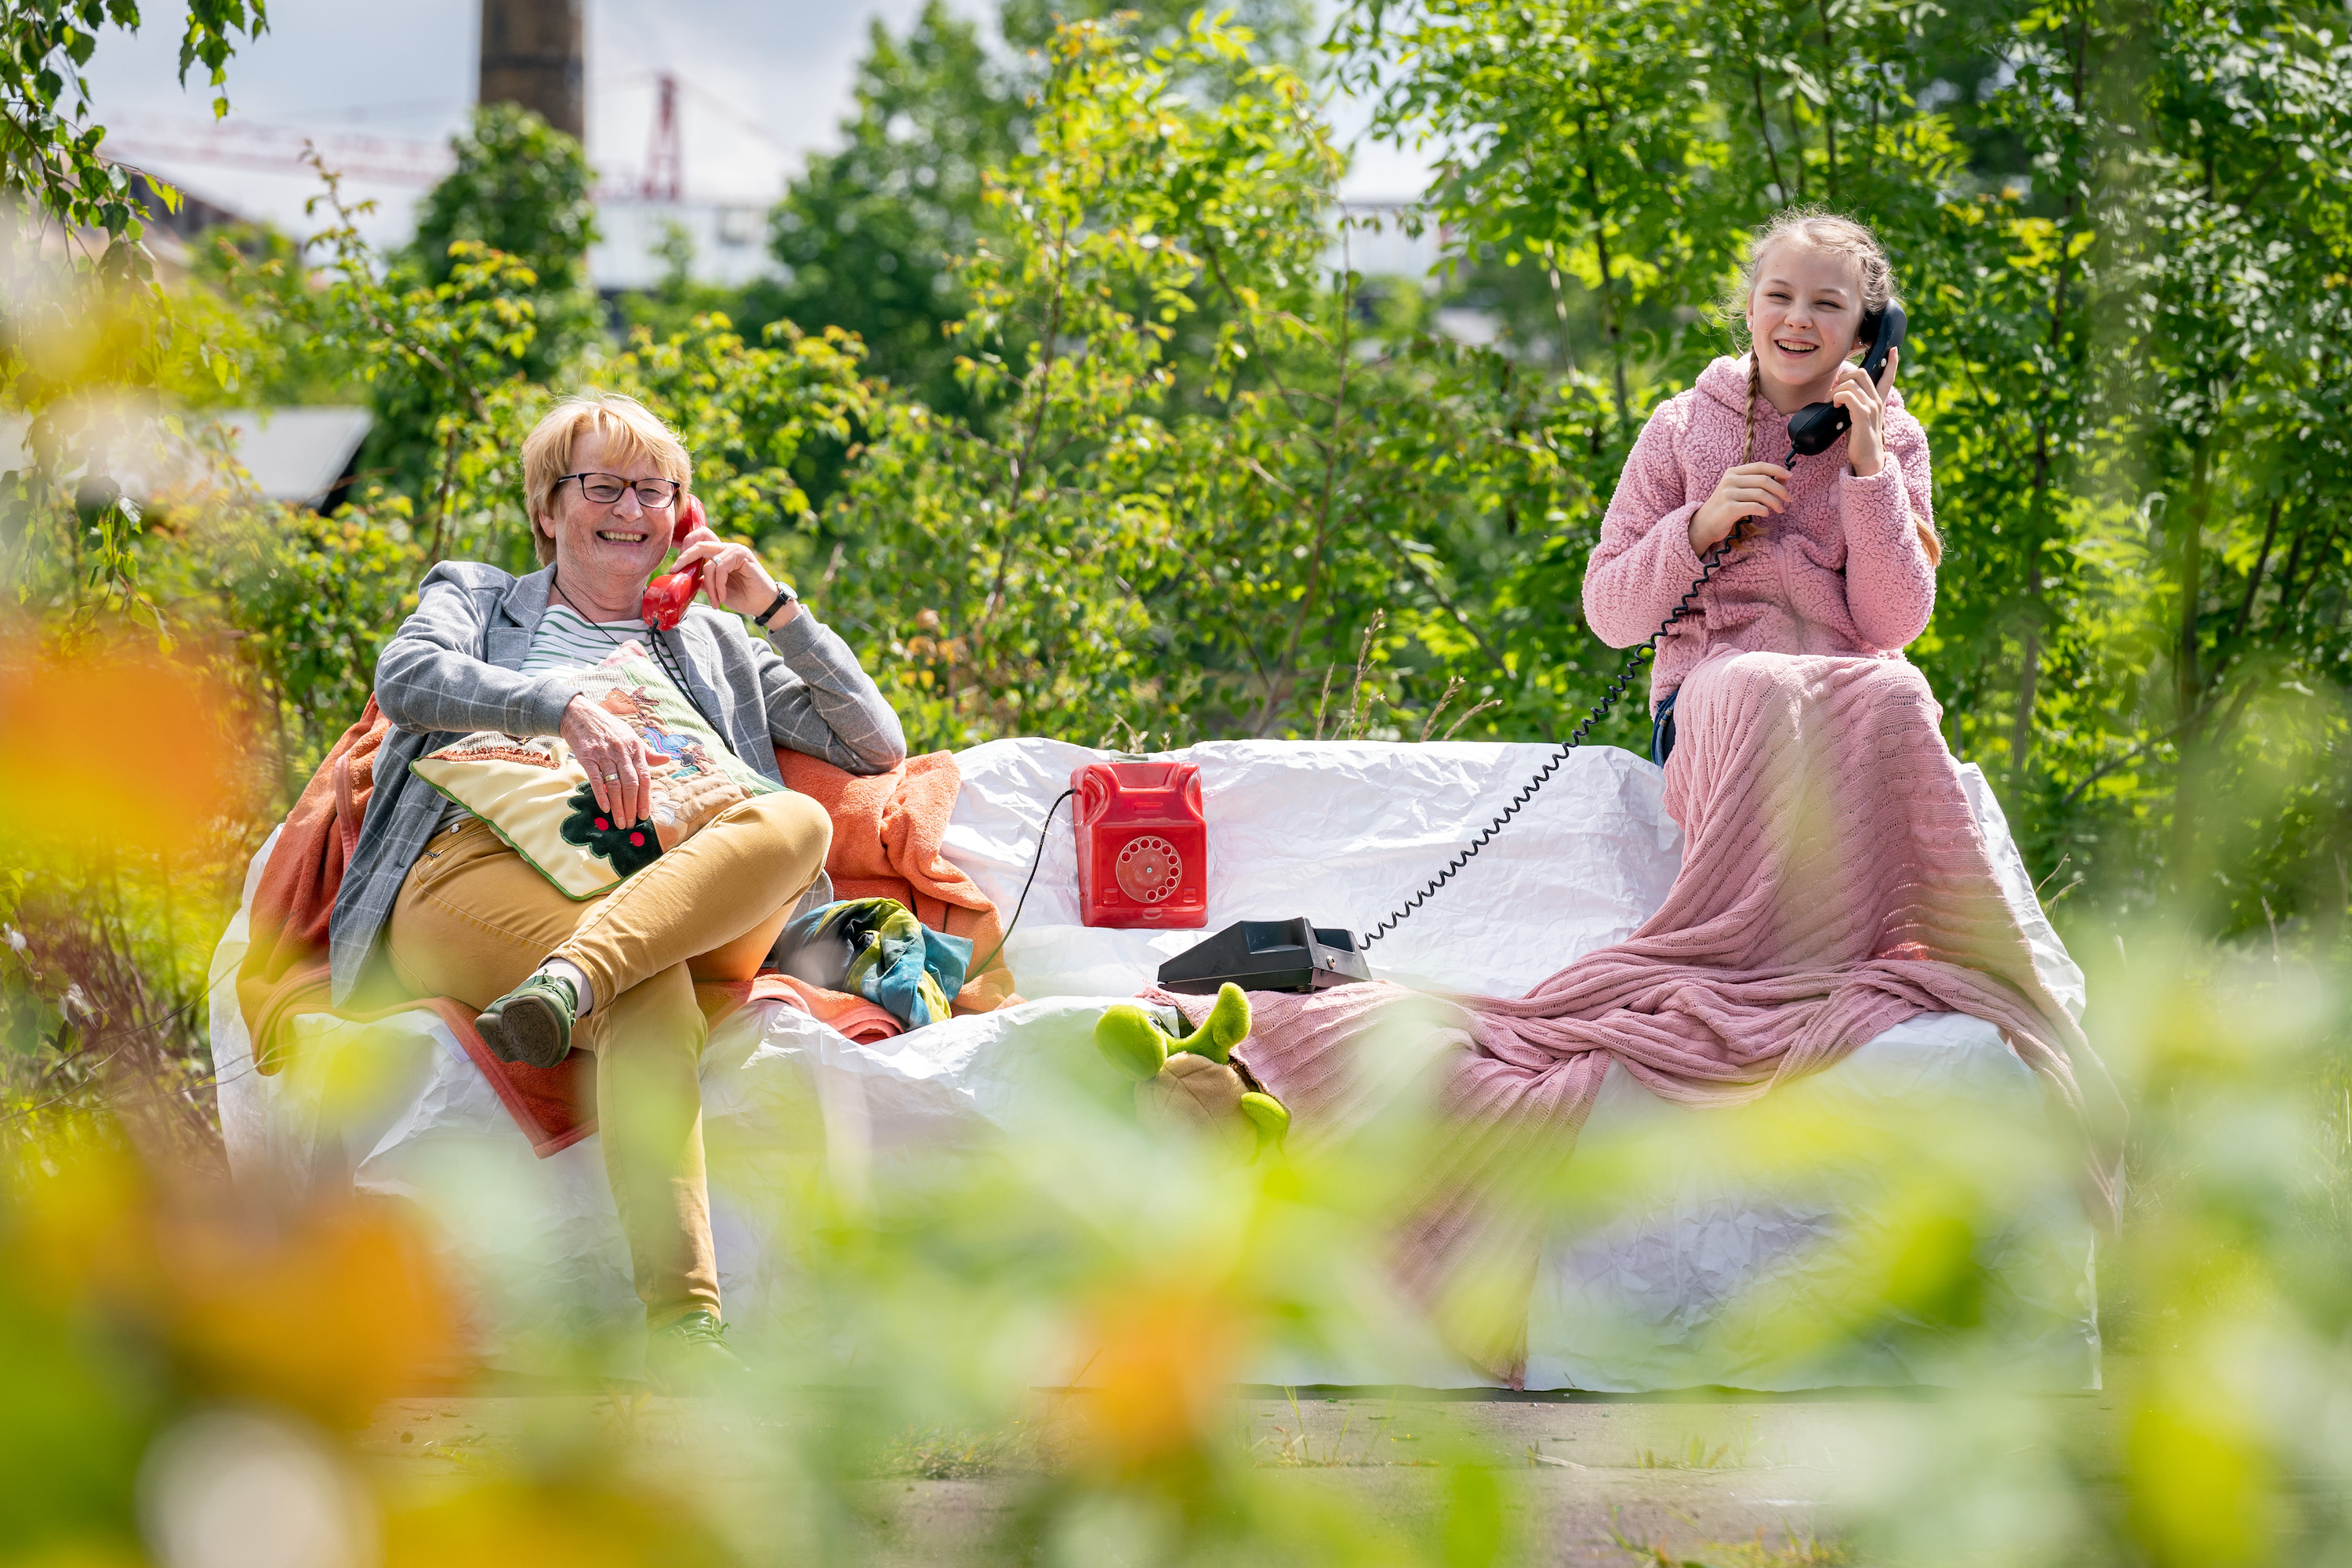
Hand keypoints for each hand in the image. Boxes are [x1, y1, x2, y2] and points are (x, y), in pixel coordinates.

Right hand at [561, 694, 656, 826]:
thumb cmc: (608, 728)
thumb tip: (667, 759)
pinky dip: (602, 795)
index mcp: (635, 748)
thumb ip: (647, 752)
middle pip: (631, 784)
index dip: (645, 798)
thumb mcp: (630, 736)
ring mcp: (604, 754)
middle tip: (631, 823)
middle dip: (632, 807)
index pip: (644, 777)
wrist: (580, 714)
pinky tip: (606, 809)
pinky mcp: (587, 757)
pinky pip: (596, 779)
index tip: (644, 815)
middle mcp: (621, 752)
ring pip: (615, 785)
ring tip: (620, 822)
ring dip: (618, 806)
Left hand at [669, 519, 797, 624]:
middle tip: (675, 572)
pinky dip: (718, 585)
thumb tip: (684, 578)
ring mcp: (735, 550)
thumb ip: (703, 580)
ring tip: (714, 601)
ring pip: (709, 562)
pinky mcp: (742, 555)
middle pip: (699, 542)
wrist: (764, 605)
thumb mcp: (716, 589)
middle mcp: (727, 547)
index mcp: (720, 553)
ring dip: (708, 585)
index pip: (698, 539)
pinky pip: (720, 568)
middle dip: (684, 557)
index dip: (685, 548)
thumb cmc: (743, 597)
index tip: (675, 567)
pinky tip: (722, 597)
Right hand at [1690, 461, 1790, 553]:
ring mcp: (1728, 494)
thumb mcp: (1740, 492)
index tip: (1790, 476)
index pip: (1760, 466)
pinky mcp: (1729, 508)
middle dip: (1780, 490)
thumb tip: (1784, 478)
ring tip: (1780, 509)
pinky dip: (1765, 510)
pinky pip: (1754, 507)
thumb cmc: (1725, 508)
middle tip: (1788, 499)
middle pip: (1763, 480)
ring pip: (1761, 494)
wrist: (1704, 524)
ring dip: (1775, 502)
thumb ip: (1759, 484)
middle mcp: (1730, 480)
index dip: (1777, 469)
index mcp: (1733, 472)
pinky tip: (1766, 514)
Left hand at [1835, 342, 1898, 476]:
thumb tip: (1839, 396)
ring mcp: (1872, 407)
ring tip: (1833, 403)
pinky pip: (1847, 395)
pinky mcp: (1863, 415)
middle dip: (1843, 378)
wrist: (1868, 461)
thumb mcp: (1858, 419)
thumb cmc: (1860, 441)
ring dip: (1836, 390)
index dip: (1891, 363)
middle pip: (1861, 373)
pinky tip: (1834, 406)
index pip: (1888, 377)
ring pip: (1852, 382)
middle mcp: (1877, 401)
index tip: (1893, 350)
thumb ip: (1854, 406)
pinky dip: (1837, 397)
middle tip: (1835, 394)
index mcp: (1878, 401)